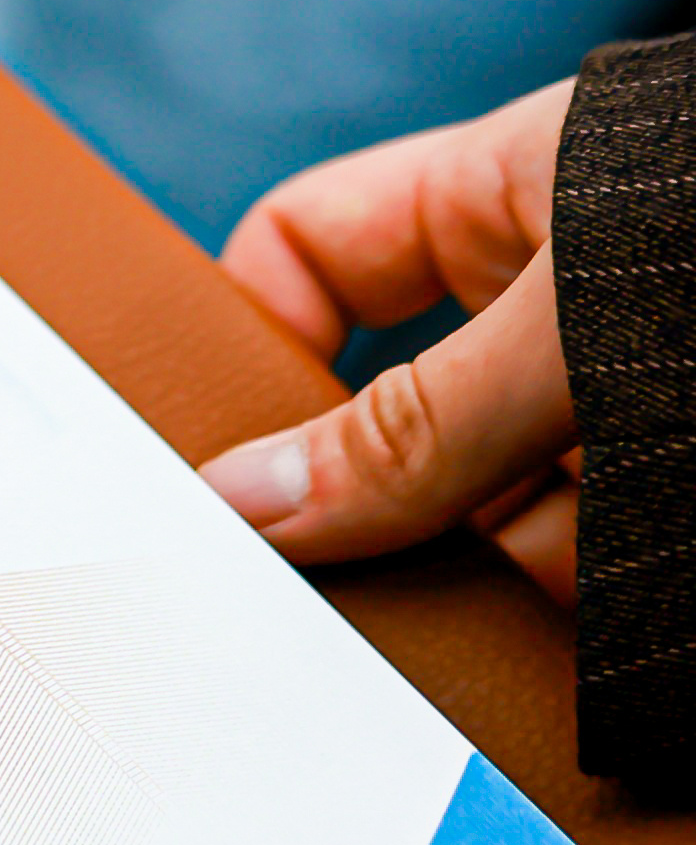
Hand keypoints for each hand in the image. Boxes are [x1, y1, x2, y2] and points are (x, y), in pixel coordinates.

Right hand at [199, 79, 577, 604]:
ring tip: (387, 636)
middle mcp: (559, 302)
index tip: (195, 455)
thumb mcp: (581, 314)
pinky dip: (510, 630)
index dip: (242, 338)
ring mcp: (616, 410)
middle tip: (278, 579)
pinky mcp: (664, 510)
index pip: (310, 248)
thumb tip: (251, 500)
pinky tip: (478, 656)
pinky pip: (553, 583)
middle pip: (378, 417)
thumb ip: (421, 419)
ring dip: (427, 582)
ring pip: (468, 520)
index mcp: (519, 188)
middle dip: (332, 503)